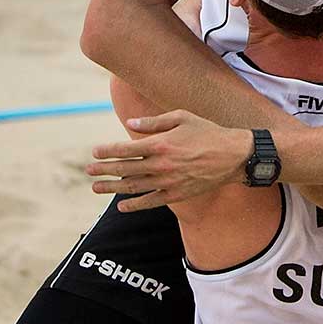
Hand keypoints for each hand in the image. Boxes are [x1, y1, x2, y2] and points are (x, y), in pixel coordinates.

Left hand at [87, 111, 250, 210]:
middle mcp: (161, 165)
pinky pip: (150, 202)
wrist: (233, 156)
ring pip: (133, 187)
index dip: (107, 151)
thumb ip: (154, 122)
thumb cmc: (207, 132)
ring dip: (112, 188)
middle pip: (124, 169)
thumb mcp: (181, 117)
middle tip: (89, 171)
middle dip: (104, 170)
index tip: (95, 152)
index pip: (125, 148)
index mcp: (160, 143)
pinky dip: (134, 205)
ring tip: (96, 187)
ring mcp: (168, 182)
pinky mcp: (177, 194)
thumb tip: (130, 124)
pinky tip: (121, 206)